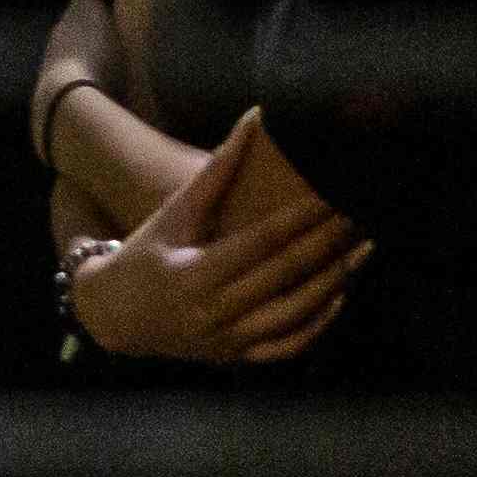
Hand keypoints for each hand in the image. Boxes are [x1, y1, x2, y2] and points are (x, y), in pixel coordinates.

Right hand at [66, 115, 362, 365]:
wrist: (116, 314)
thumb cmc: (147, 252)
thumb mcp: (175, 212)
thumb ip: (217, 171)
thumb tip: (254, 119)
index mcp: (195, 273)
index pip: (262, 242)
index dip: (301, 217)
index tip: (332, 193)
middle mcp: (213, 312)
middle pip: (284, 276)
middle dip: (327, 243)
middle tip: (359, 213)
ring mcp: (227, 341)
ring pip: (293, 315)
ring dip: (333, 282)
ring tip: (361, 250)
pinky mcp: (236, 357)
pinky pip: (286, 347)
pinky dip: (317, 324)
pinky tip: (340, 294)